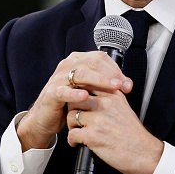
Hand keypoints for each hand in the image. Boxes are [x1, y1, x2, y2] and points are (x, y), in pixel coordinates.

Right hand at [16, 51, 132, 150]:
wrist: (46, 116)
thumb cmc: (70, 100)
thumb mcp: (90, 89)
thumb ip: (106, 84)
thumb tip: (127, 84)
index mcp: (78, 60)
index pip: (100, 58)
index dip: (115, 69)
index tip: (126, 83)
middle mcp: (68, 65)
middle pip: (93, 63)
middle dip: (111, 74)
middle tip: (122, 85)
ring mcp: (58, 78)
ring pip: (81, 74)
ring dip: (99, 80)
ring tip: (112, 87)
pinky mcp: (51, 93)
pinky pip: (64, 91)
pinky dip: (75, 93)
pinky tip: (85, 96)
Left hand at [67, 90, 163, 173]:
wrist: (143, 152)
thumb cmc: (133, 133)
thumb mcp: (124, 107)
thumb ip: (109, 97)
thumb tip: (90, 93)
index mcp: (113, 95)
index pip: (87, 84)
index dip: (77, 92)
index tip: (75, 99)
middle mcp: (105, 104)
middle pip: (75, 99)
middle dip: (72, 109)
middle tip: (75, 117)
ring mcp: (98, 119)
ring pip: (71, 116)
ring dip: (71, 126)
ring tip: (76, 131)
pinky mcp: (93, 136)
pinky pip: (72, 134)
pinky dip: (72, 140)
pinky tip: (77, 142)